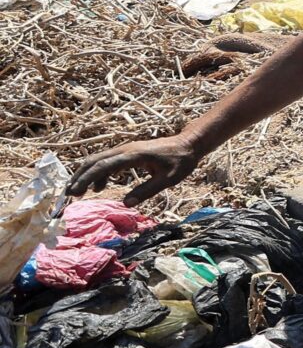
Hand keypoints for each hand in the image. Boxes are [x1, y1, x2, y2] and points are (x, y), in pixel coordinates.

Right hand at [69, 136, 202, 203]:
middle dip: (80, 176)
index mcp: (133, 155)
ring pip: (98, 160)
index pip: (103, 165)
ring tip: (80, 192)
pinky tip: (100, 187)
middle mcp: (125, 149)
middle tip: (69, 194)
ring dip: (86, 175)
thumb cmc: (181, 162)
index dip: (87, 178)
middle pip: (94, 160)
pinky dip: (98, 173)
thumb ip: (147, 191)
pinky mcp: (128, 153)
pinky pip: (107, 161)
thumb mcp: (168, 180)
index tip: (75, 191)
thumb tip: (125, 203)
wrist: (189, 144)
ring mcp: (125, 149)